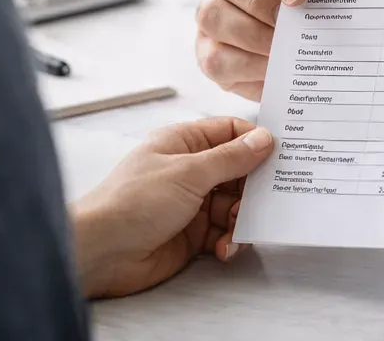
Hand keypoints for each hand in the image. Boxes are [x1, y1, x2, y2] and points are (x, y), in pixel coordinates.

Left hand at [68, 117, 272, 298]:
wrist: (101, 251)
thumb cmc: (133, 202)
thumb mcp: (188, 173)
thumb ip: (230, 158)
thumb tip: (263, 139)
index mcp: (183, 143)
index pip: (229, 132)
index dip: (255, 142)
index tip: (282, 155)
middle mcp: (188, 170)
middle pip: (237, 172)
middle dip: (254, 187)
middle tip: (268, 200)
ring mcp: (190, 203)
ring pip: (234, 205)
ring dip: (242, 218)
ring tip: (237, 229)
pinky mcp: (191, 235)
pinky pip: (224, 232)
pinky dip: (230, 240)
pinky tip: (224, 247)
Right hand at [196, 0, 306, 99]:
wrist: (304, 36)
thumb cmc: (312, 5)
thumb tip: (324, 3)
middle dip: (261, 3)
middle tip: (292, 26)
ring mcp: (213, 12)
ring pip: (212, 15)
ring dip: (252, 36)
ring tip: (282, 51)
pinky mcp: (210, 51)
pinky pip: (215, 59)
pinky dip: (246, 67)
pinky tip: (272, 69)